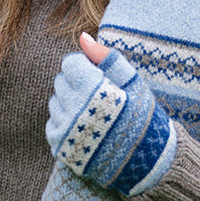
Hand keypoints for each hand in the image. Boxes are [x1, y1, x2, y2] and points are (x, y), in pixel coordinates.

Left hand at [46, 33, 176, 195]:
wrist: (147, 163)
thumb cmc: (143, 118)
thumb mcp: (132, 82)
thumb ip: (106, 56)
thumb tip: (82, 37)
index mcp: (92, 89)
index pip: (69, 64)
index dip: (85, 67)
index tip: (100, 78)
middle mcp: (73, 109)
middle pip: (60, 81)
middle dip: (77, 84)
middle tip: (99, 97)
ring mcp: (64, 129)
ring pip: (54, 102)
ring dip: (70, 103)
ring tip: (94, 114)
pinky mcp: (59, 146)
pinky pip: (52, 123)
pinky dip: (65, 123)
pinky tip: (86, 128)